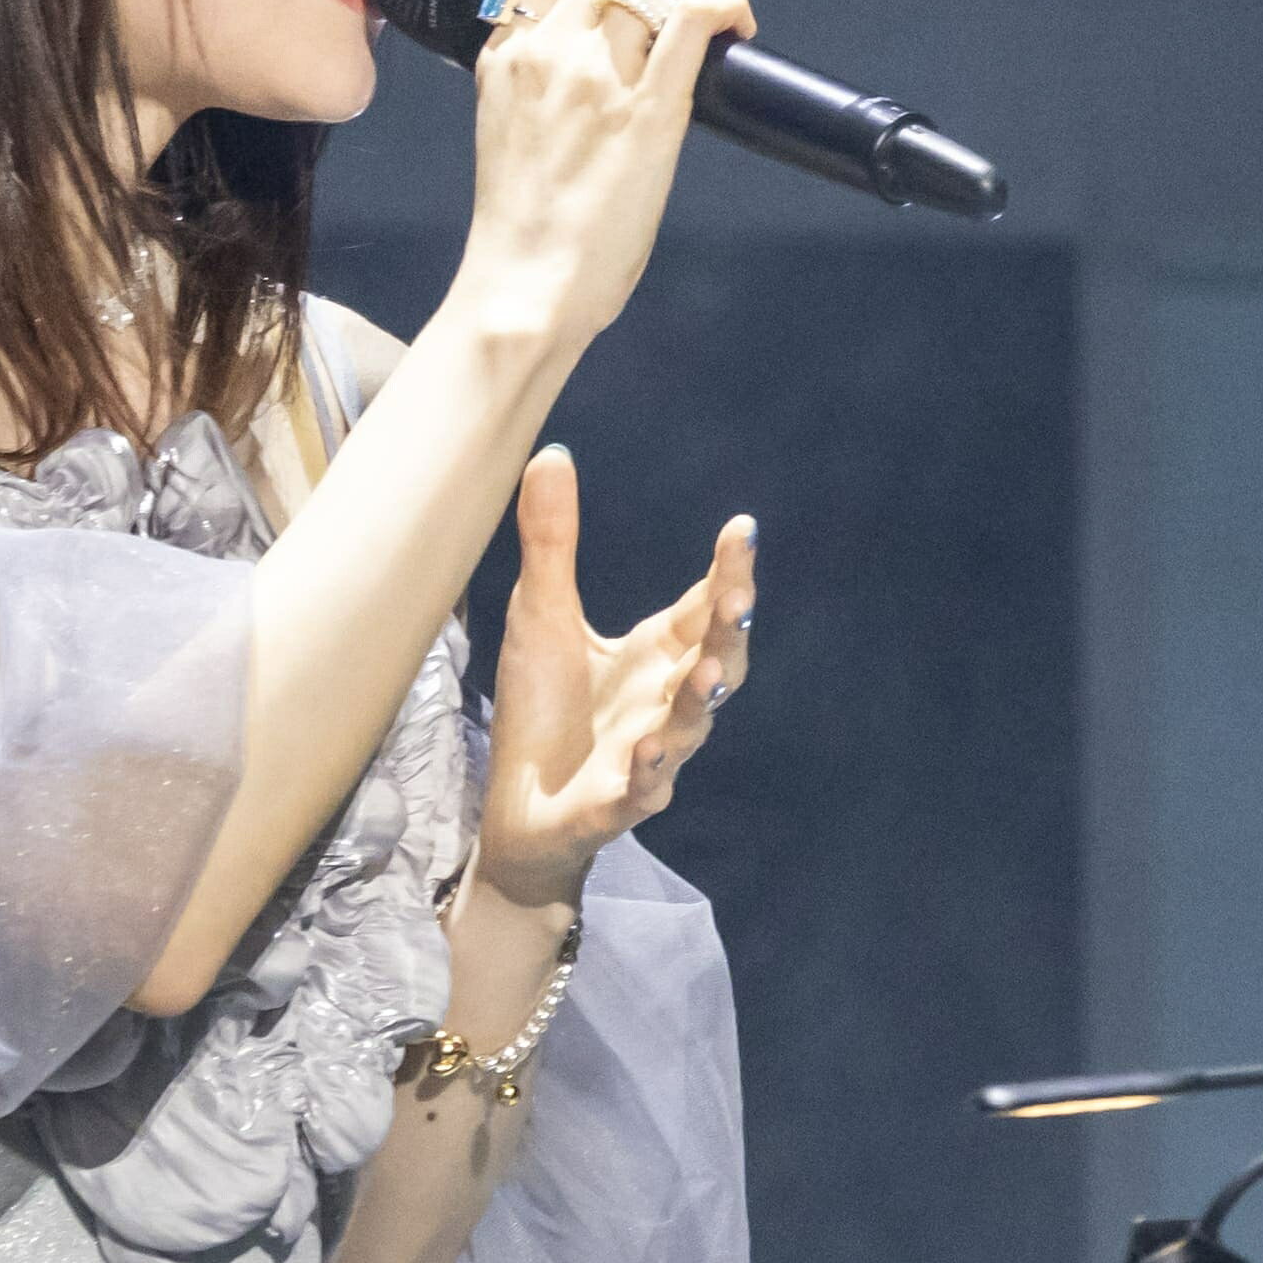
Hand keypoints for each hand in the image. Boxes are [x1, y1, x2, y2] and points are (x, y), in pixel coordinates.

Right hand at [444, 0, 755, 356]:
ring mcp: (597, 75)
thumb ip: (537, 82)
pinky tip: (737, 23)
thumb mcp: (507, 125)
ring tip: (714, 17)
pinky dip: (724, 3)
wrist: (524, 283)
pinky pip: (692, 20)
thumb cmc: (523, 226)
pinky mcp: (648, 110)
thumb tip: (588, 66)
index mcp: (506, 53)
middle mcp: (547, 50)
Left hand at [480, 444, 746, 902]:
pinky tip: (650, 758)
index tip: (742, 529)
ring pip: (689, 728)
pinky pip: (640, 793)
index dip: (729, 572)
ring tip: (708, 672)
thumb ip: (554, 541)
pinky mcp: (615, 804)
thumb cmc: (542, 709)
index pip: (706, 608)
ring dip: (700, 702)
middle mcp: (665, 703)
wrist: (521, 809)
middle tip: (739, 594)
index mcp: (656, 656)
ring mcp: (648, 756)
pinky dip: (649, 779)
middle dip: (732, 631)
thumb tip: (553, 452)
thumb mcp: (541, 615)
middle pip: (717, 663)